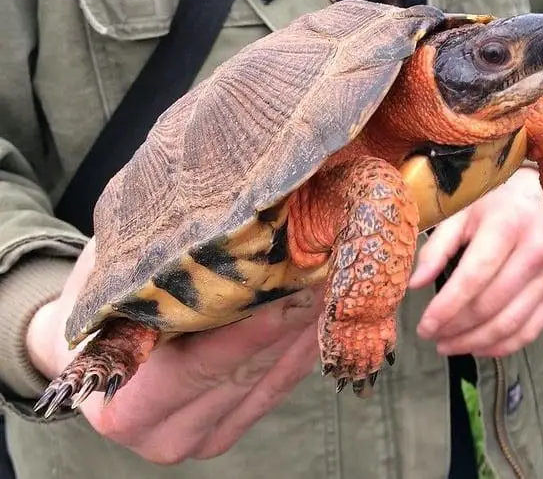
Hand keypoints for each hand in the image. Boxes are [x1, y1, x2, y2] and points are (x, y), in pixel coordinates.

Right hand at [27, 237, 323, 463]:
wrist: (96, 347)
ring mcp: (204, 436)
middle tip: (320, 270)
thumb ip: (146, 268)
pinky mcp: (234, 425)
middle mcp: (164, 434)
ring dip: (302, 329)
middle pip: (240, 374)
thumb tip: (211, 224)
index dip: (242, 331)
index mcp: (123, 408)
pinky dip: (303, 346)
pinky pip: (280, 387)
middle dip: (286, 320)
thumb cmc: (96, 303)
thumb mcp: (107, 278)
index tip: (282, 289)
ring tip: (329, 279)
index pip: (192, 369)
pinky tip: (323, 309)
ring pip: (268, 380)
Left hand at [409, 168, 542, 357]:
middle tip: (430, 336)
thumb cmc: (497, 202)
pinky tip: (478, 347)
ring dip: (475, 342)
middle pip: (490, 305)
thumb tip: (415, 285)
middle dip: (455, 328)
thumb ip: (437, 247)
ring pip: (510, 324)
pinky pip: (531, 329)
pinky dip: (502, 346)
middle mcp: (535, 252)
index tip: (424, 326)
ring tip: (447, 345)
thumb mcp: (463, 212)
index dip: (446, 307)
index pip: (473, 278)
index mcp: (507, 226)